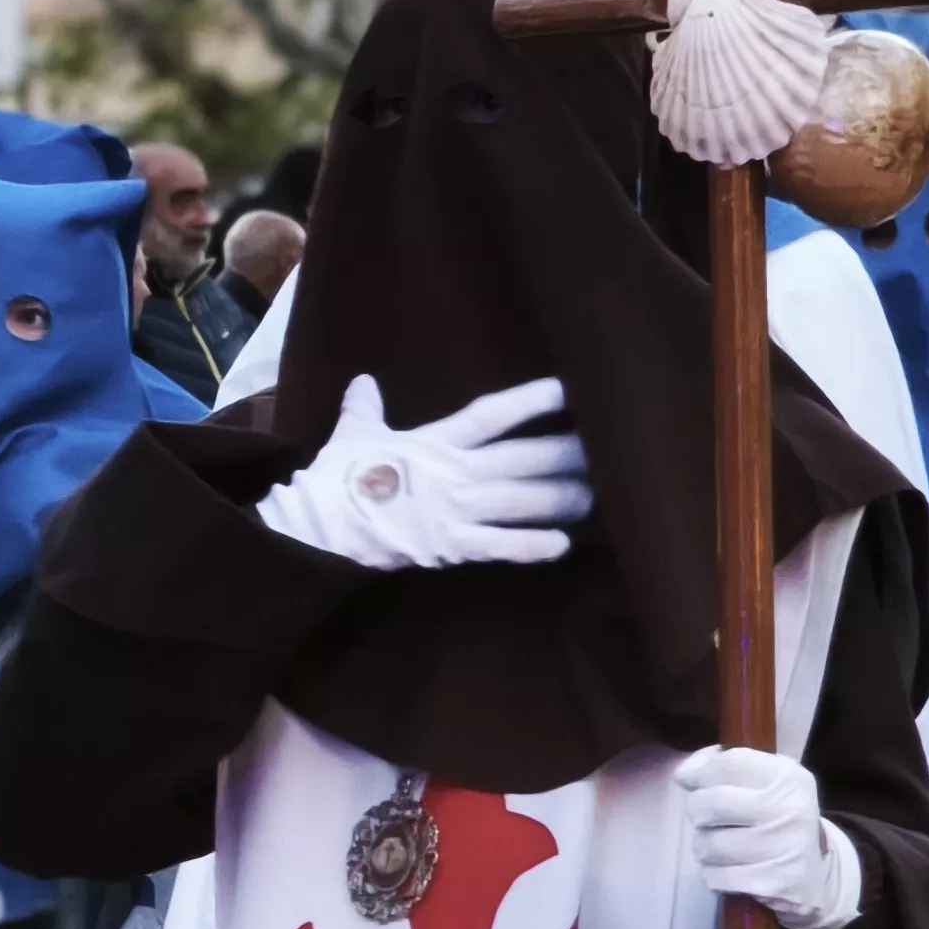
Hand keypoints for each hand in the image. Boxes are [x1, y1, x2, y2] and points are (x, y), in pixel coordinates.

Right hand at [257, 376, 591, 571]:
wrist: (321, 526)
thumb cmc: (338, 477)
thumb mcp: (353, 435)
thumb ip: (365, 409)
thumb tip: (363, 381)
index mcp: (436, 441)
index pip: (492, 415)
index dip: (531, 401)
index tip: (568, 391)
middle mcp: (457, 472)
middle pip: (525, 458)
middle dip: (568, 454)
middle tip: (607, 451)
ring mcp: (459, 510)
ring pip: (525, 502)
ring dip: (564, 500)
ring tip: (594, 498)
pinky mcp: (454, 545)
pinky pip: (504, 546)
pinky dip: (534, 546)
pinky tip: (563, 545)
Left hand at [674, 746, 864, 928]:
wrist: (815, 873)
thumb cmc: (777, 818)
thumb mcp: (766, 782)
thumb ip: (725, 767)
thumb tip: (685, 773)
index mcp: (788, 778)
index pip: (728, 764)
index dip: (699, 772)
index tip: (693, 781)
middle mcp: (790, 809)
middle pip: (709, 804)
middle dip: (697, 812)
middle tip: (708, 819)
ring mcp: (782, 847)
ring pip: (707, 844)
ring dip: (704, 846)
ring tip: (723, 845)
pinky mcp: (771, 882)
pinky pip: (715, 875)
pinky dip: (714, 873)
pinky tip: (732, 868)